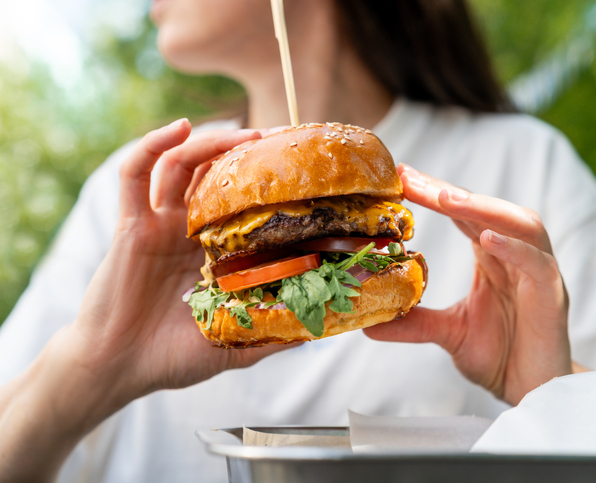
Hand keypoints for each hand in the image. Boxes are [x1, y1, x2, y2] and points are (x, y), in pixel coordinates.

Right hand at [0, 121, 295, 481]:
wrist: (117, 369)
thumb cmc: (169, 359)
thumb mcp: (232, 346)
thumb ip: (269, 336)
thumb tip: (315, 334)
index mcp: (212, 255)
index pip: (242, 206)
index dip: (266, 186)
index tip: (299, 172)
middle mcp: (187, 233)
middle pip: (214, 176)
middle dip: (244, 154)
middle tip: (277, 141)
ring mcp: (159, 225)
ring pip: (181, 165)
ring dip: (210, 142)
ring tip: (243, 133)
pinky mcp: (131, 224)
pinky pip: (135, 174)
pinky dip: (153, 144)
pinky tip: (179, 128)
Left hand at [365, 165, 572, 404]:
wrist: (533, 392)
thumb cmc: (501, 356)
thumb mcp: (449, 333)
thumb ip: (415, 323)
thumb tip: (369, 324)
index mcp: (493, 258)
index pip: (464, 215)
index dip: (436, 194)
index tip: (401, 177)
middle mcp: (517, 257)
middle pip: (488, 210)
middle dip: (451, 192)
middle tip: (413, 180)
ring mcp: (538, 273)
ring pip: (521, 225)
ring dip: (484, 208)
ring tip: (448, 199)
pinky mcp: (552, 297)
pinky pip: (538, 264)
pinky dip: (515, 249)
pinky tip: (487, 239)